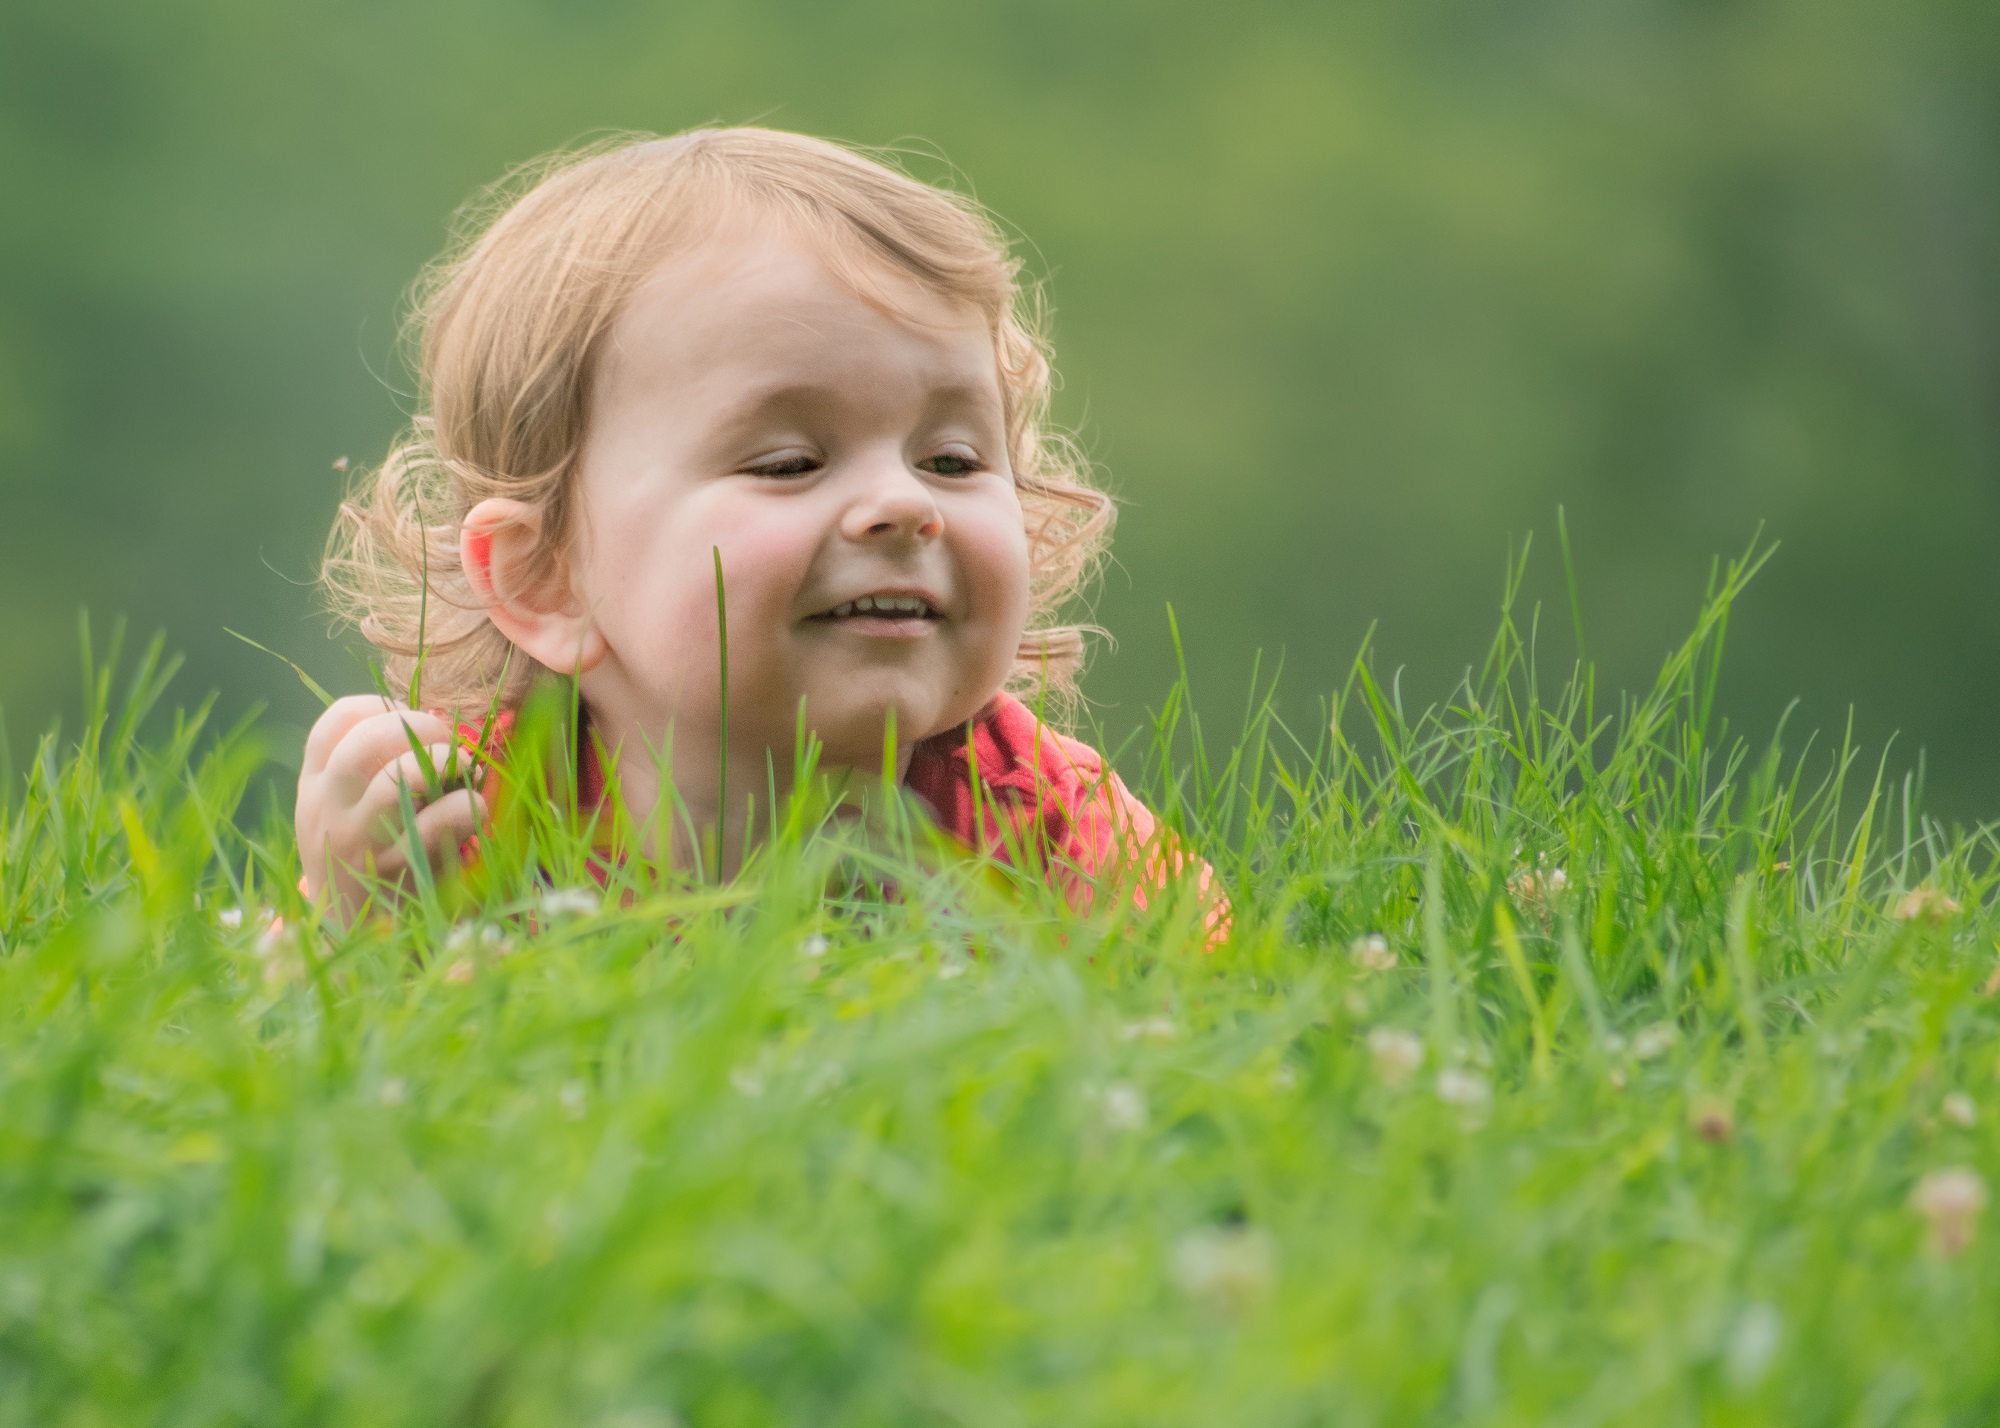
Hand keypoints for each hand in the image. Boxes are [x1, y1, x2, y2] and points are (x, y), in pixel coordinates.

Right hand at [296, 696, 487, 919]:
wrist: (353, 938)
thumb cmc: (364, 860)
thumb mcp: (344, 812)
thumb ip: (370, 769)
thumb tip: (430, 723)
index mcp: (314, 788)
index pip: (335, 722)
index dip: (381, 708)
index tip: (409, 720)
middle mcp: (329, 811)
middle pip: (365, 741)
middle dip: (417, 726)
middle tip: (447, 741)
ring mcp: (363, 841)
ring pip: (398, 778)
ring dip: (443, 761)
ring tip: (464, 768)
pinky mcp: (402, 870)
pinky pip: (441, 822)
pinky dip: (467, 806)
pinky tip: (475, 808)